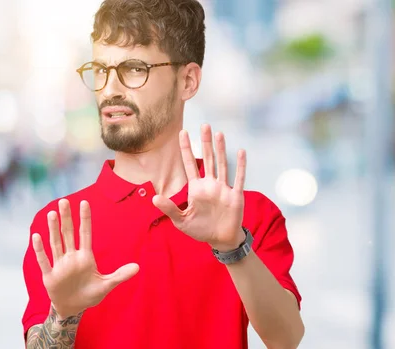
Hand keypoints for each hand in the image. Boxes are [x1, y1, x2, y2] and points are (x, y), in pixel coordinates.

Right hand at [32, 199, 138, 318]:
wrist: (73, 308)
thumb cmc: (90, 294)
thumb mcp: (107, 285)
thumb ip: (120, 275)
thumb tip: (138, 267)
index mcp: (86, 257)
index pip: (85, 233)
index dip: (85, 219)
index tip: (84, 202)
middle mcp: (72, 257)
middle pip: (68, 234)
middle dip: (67, 218)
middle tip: (64, 201)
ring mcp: (60, 265)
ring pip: (56, 243)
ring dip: (53, 229)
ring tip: (52, 213)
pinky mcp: (50, 276)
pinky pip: (44, 260)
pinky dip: (40, 250)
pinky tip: (36, 236)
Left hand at [153, 124, 245, 251]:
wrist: (220, 240)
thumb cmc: (201, 230)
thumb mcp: (181, 220)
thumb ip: (169, 208)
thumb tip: (154, 197)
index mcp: (196, 188)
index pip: (190, 164)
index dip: (186, 149)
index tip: (182, 133)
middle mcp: (210, 184)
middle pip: (208, 159)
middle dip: (205, 142)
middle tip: (204, 125)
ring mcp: (223, 188)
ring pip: (222, 164)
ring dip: (221, 149)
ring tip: (219, 133)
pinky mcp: (235, 195)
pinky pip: (238, 178)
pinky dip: (240, 165)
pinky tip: (240, 152)